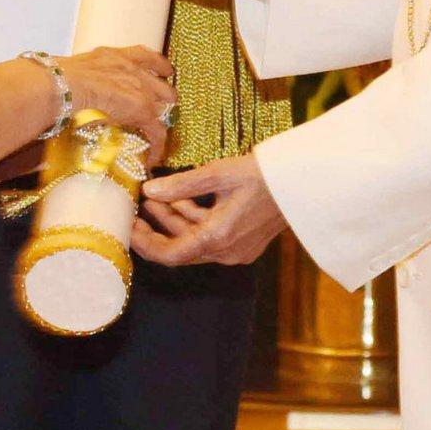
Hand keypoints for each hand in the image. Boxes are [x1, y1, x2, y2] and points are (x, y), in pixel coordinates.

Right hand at [55, 45, 176, 160]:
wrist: (62, 87)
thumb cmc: (57, 80)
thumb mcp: (77, 72)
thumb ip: (85, 79)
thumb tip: (72, 93)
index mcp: (115, 56)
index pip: (146, 56)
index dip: (159, 66)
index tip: (164, 72)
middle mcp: (133, 68)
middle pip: (163, 82)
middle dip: (165, 95)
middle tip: (161, 108)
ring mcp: (141, 88)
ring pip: (167, 104)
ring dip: (163, 118)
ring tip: (158, 132)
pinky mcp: (143, 111)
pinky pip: (158, 131)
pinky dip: (156, 146)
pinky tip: (152, 159)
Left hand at [132, 155, 287, 266]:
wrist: (301, 182)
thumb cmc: (261, 175)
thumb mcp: (217, 174)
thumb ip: (181, 185)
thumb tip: (150, 190)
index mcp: (218, 238)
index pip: (171, 255)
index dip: (146, 244)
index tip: (129, 228)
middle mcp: (226, 251)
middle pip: (181, 248)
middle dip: (157, 227)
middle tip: (137, 207)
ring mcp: (237, 249)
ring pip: (195, 239)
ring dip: (174, 219)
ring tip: (155, 196)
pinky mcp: (244, 241)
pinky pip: (210, 236)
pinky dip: (193, 219)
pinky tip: (181, 198)